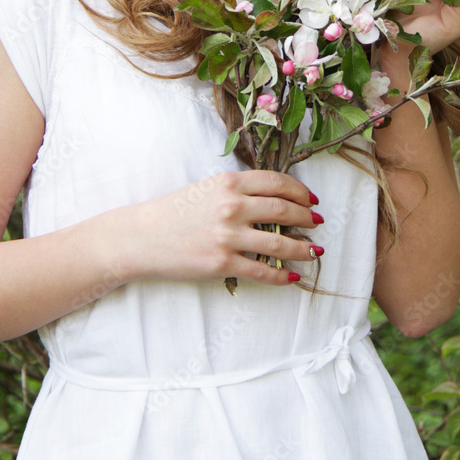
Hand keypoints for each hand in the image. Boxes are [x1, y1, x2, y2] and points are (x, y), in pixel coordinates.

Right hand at [120, 170, 321, 286]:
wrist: (143, 236)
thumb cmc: (175, 210)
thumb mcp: (207, 187)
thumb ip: (238, 189)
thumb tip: (274, 197)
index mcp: (229, 182)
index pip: (277, 182)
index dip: (300, 191)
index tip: (311, 199)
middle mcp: (232, 206)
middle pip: (284, 209)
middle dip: (306, 217)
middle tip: (317, 222)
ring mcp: (228, 236)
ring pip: (279, 242)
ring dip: (302, 248)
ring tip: (314, 251)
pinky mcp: (222, 263)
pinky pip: (261, 270)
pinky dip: (281, 276)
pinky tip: (292, 277)